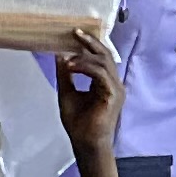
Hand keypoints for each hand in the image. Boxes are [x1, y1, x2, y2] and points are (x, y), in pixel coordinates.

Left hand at [58, 32, 125, 159]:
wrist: (85, 144)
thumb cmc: (79, 125)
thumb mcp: (67, 93)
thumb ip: (66, 75)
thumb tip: (60, 56)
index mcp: (105, 83)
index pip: (101, 58)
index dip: (90, 44)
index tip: (75, 33)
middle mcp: (114, 84)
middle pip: (106, 55)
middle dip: (90, 42)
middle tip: (75, 33)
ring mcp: (116, 89)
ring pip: (104, 62)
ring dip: (84, 57)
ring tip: (67, 59)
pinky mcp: (113, 95)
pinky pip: (101, 74)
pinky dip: (86, 68)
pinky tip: (72, 67)